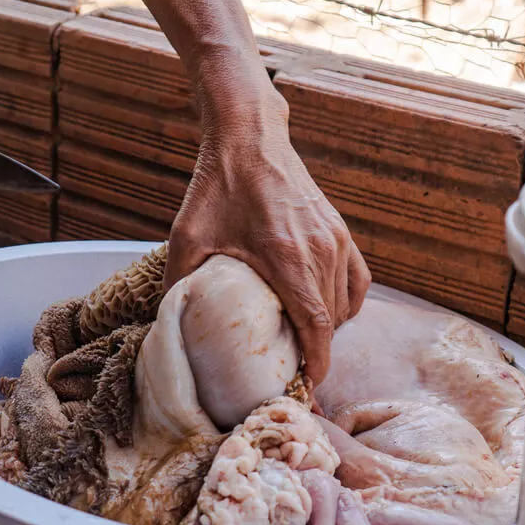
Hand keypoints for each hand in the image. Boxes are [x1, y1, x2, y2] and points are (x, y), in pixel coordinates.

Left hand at [165, 113, 370, 386]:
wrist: (249, 137)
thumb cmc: (216, 187)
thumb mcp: (187, 238)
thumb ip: (179, 284)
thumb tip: (167, 326)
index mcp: (287, 257)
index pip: (316, 325)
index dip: (316, 363)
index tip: (306, 387)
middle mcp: (320, 250)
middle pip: (331, 321)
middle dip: (316, 352)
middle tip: (290, 372)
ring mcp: (336, 239)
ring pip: (345, 304)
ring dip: (327, 329)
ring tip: (301, 344)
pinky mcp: (340, 230)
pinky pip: (356, 281)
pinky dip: (344, 304)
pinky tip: (324, 312)